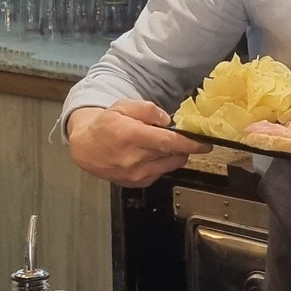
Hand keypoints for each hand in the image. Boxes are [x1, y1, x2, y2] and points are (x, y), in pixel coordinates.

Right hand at [67, 99, 211, 187]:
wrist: (85, 148)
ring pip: (170, 165)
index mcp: (130, 136)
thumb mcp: (123, 106)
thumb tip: (167, 120)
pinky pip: (161, 172)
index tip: (205, 144)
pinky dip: (163, 163)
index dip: (190, 144)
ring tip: (160, 144)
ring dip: (173, 154)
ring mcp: (135, 174)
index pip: (167, 142)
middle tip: (178, 137)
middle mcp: (133, 159)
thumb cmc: (105, 126)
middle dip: (182, 145)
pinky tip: (150, 155)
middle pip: (172, 154)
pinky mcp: (137, 183)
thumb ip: (148, 110)